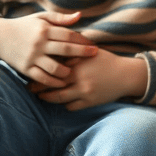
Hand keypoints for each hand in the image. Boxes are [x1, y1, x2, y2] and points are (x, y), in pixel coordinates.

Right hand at [0, 11, 96, 86]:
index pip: (69, 35)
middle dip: (82, 52)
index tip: (93, 44)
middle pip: (66, 49)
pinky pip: (42, 78)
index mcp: (45, 30)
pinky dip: (54, 82)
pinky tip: (62, 82)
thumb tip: (80, 16)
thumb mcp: (41, 18)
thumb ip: (61, 18)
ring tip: (74, 71)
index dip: (83, 40)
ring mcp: (32, 57)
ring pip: (55, 67)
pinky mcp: (25, 68)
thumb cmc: (24, 26)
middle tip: (94, 54)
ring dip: (68, 71)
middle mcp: (39, 43)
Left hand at [28, 49, 147, 110]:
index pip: (54, 68)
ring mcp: (84, 91)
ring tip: (41, 96)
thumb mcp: (92, 52)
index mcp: (79, 63)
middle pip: (52, 84)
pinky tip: (61, 101)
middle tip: (29, 88)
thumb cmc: (108, 61)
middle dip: (38, 87)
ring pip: (58, 98)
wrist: (127, 75)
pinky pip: (70, 107)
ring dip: (48, 98)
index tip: (31, 70)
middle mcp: (80, 78)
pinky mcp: (89, 102)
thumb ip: (74, 51)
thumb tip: (56, 48)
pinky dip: (65, 104)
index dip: (41, 70)